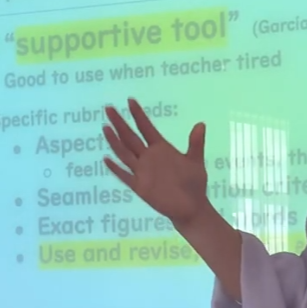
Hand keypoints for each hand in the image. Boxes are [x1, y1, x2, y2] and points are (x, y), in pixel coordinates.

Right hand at [103, 99, 210, 228]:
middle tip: (109, 108)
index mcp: (161, 148)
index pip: (146, 128)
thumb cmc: (195, 184)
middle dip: (120, 123)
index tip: (130, 100)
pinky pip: (125, 175)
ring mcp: (143, 171)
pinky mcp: (140, 187)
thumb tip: (201, 124)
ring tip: (105, 127)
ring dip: (115, 141)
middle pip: (130, 137)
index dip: (138, 115)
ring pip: (124, 153)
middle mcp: (149, 158)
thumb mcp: (195, 161)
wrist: (191, 208)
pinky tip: (106, 159)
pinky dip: (116, 168)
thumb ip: (195, 143)